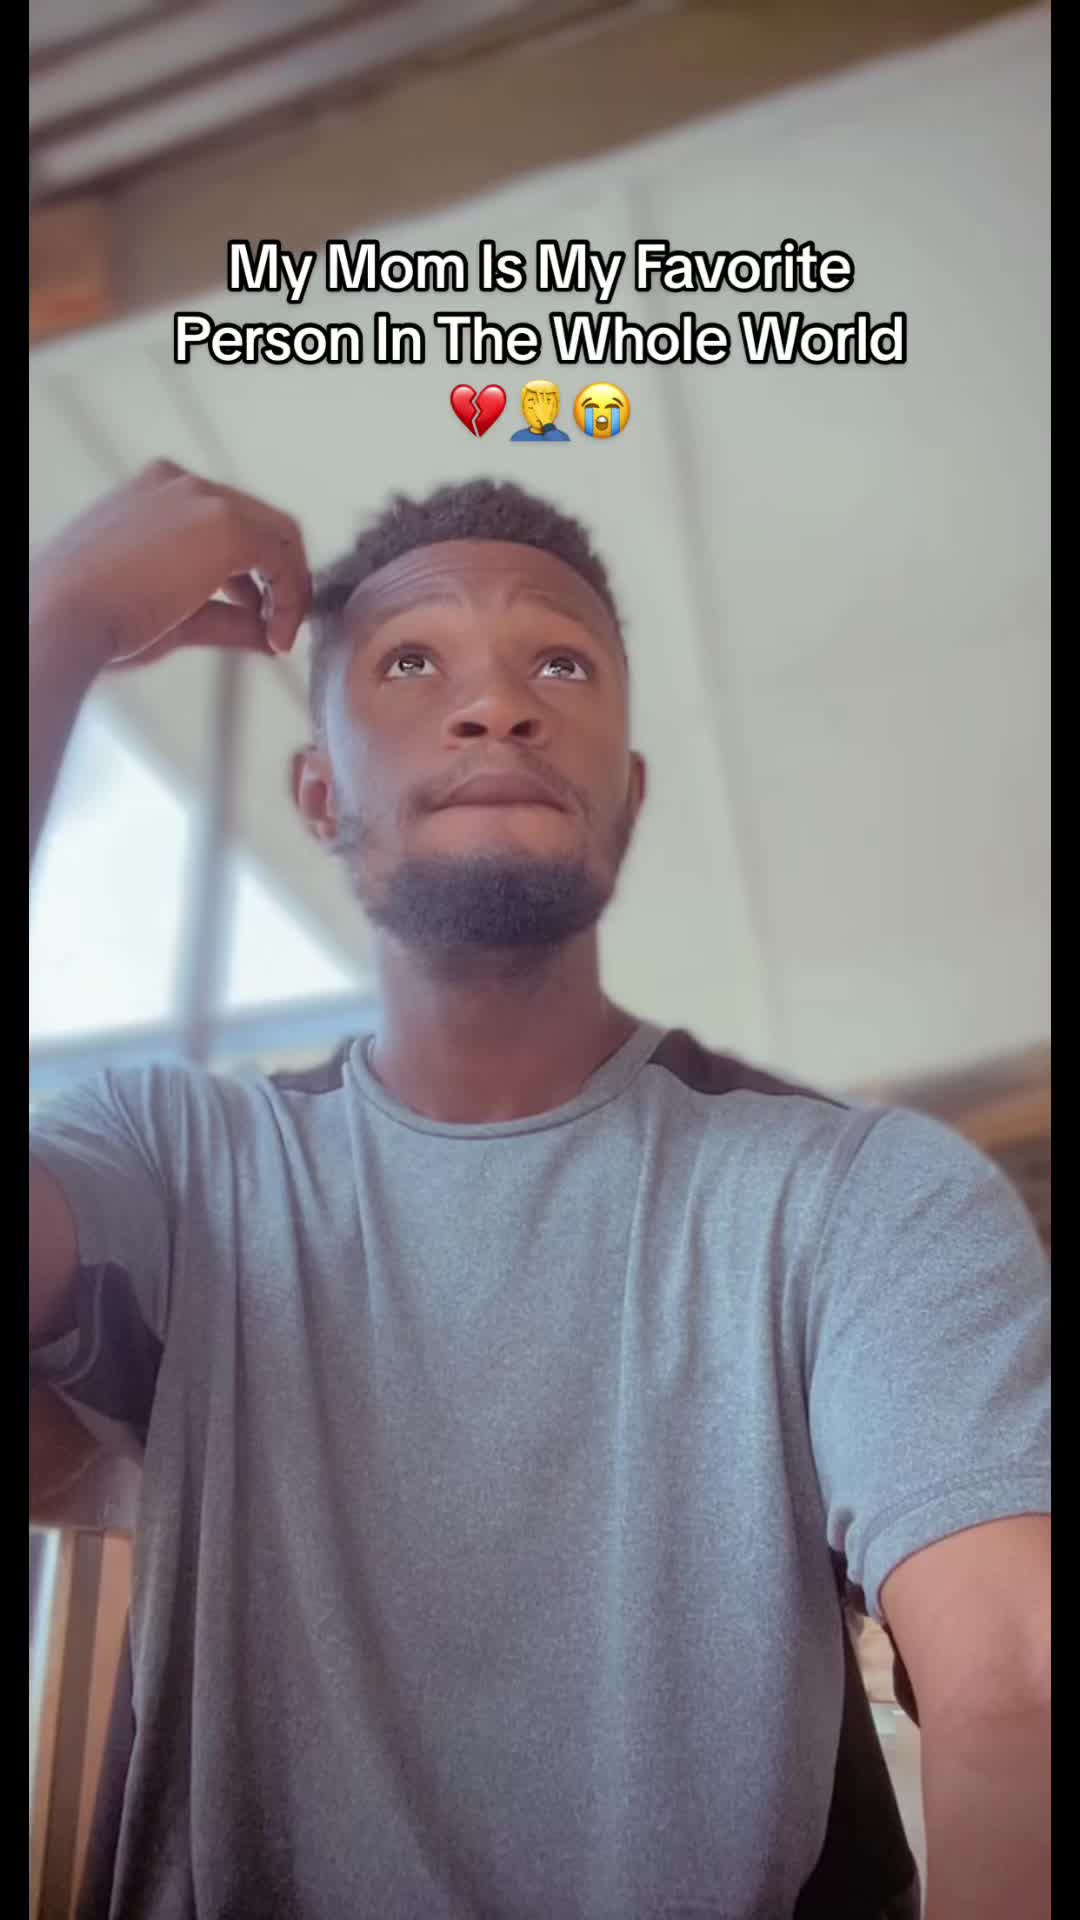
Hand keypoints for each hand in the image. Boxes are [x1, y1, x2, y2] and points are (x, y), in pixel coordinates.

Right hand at [29, 459, 310, 670]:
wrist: (64, 617)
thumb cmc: (95, 617)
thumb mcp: (175, 615)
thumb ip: (227, 619)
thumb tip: (266, 635)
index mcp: (157, 494)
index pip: (229, 521)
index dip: (256, 572)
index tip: (261, 614)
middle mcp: (181, 484)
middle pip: (262, 522)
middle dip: (282, 578)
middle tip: (283, 625)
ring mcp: (202, 498)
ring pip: (278, 534)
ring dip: (288, 588)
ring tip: (278, 634)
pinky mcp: (224, 524)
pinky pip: (281, 558)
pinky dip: (290, 598)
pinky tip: (277, 634)